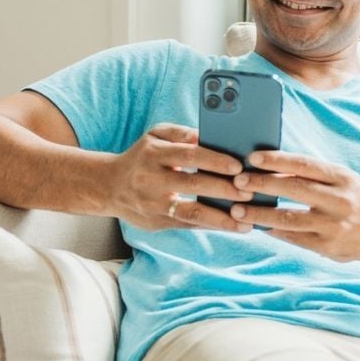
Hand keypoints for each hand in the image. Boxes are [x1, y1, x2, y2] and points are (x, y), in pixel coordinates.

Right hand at [105, 123, 254, 231]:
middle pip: (193, 185)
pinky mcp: (157, 223)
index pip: (189, 155)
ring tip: (246, 221)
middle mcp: (152, 179)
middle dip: (224, 190)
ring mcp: (154, 204)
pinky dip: (211, 225)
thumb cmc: (141, 156)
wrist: (109, 186)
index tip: (238, 166)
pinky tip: (232, 226)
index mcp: (154, 153)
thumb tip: (209, 136)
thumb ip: (181, 134)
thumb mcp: (154, 136)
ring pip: (191, 213)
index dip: (215, 160)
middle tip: (250, 192)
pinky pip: (188, 225)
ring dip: (221, 219)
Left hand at [228, 151, 359, 263]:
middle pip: (294, 189)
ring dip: (259, 214)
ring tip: (237, 211)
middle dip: (262, 184)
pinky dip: (273, 231)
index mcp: (341, 177)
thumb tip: (272, 166)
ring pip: (289, 218)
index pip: (304, 165)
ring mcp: (333, 225)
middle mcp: (339, 200)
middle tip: (238, 182)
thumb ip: (314, 174)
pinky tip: (257, 226)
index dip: (276, 160)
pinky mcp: (327, 246)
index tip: (252, 158)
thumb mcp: (343, 180)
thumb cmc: (355, 199)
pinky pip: (294, 238)